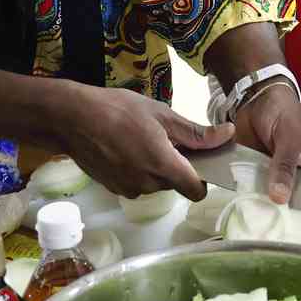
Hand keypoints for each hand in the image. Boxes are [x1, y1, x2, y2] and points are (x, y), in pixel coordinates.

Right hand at [51, 82, 233, 200]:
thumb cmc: (119, 110)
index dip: (202, 177)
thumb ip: (197, 132)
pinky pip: (136, 184)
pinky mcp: (113, 189)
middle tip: (164, 137)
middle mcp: (147, 184)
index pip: (196, 190)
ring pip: (155, 184)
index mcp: (163, 165)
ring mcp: (128, 189)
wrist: (73, 118)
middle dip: (175, 165)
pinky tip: (125, 148)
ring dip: (155, 168)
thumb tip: (228, 135)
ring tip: (140, 139)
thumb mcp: (162, 114)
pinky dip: (137, 170)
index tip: (198, 158)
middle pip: (175, 184)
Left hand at [235, 80, 300, 247]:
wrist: (256, 97)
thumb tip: (280, 198)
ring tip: (269, 244)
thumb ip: (286, 166)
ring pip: (278, 208)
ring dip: (274, 223)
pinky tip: (247, 224)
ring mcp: (277, 180)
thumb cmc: (284, 112)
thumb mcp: (290, 137)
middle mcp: (299, 179)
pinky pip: (256, 197)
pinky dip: (253, 209)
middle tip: (292, 252)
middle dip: (300, 231)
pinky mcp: (257, 177)